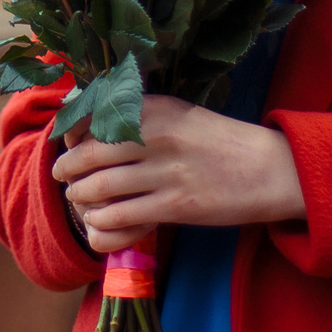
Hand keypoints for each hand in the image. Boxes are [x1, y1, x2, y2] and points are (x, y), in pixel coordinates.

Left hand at [51, 96, 306, 253]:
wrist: (268, 168)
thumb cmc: (219, 140)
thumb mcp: (178, 112)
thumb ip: (138, 112)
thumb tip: (89, 118)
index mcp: (155, 108)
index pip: (93, 118)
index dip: (71, 134)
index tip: (68, 143)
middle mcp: (156, 136)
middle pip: (90, 154)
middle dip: (67, 169)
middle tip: (62, 176)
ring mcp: (165, 172)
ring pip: (100, 187)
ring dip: (81, 197)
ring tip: (79, 199)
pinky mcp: (175, 206)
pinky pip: (122, 217)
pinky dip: (101, 223)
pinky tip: (99, 223)